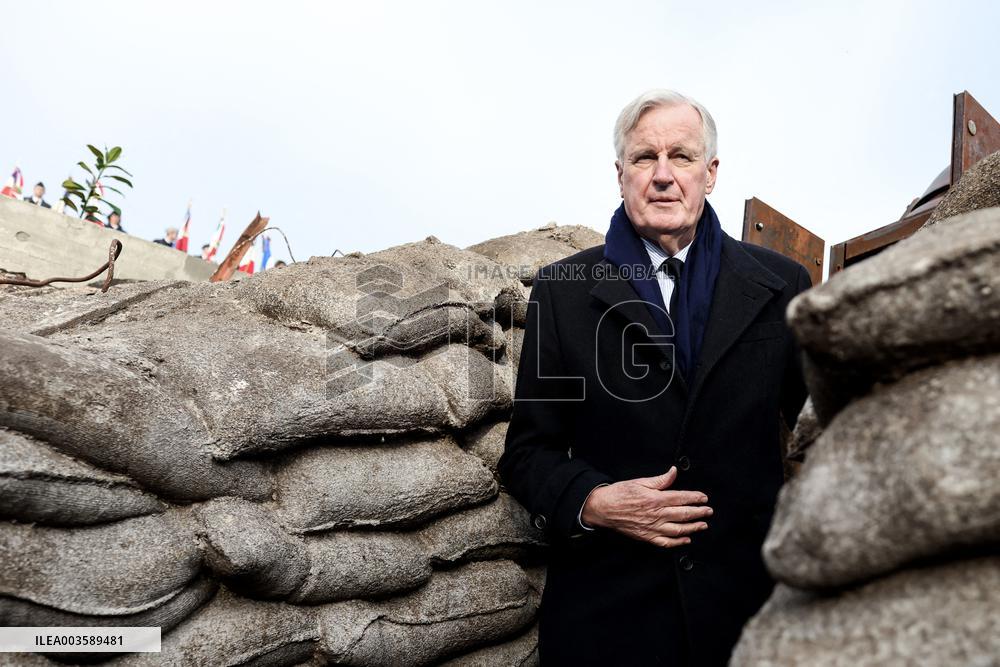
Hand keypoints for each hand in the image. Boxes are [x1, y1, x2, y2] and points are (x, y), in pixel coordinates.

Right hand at [581, 466, 711, 547]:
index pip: (681, 498)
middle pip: (683, 514)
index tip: (704, 497)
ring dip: (693, 527)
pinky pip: (666, 542)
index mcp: (655, 499)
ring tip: (703, 525)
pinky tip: (686, 539)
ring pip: (678, 529)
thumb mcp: (640, 482)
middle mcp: (656, 514)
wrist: (603, 508)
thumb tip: (673, 472)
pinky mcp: (647, 537)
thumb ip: (660, 480)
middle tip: (708, 511)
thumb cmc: (620, 494)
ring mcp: (652, 527)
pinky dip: (678, 542)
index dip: (695, 498)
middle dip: (699, 512)